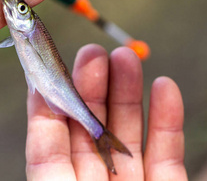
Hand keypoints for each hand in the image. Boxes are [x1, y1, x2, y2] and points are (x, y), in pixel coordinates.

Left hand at [26, 44, 187, 179]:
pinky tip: (165, 85)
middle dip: (95, 88)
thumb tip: (38, 95)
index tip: (56, 64)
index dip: (56, 99)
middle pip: (92, 130)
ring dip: (129, 93)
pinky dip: (168, 119)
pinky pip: (168, 154)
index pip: (52, 142)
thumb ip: (47, 153)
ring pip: (128, 134)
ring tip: (126, 56)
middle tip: (95, 52)